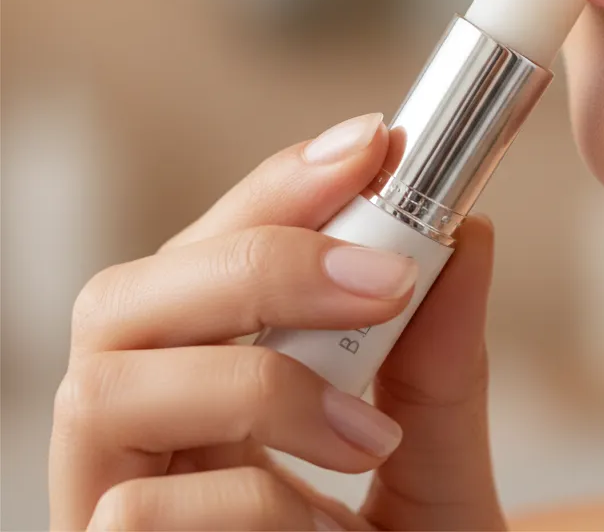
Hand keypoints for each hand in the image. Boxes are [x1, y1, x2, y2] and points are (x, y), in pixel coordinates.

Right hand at [48, 112, 505, 530]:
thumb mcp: (434, 468)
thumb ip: (441, 364)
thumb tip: (469, 235)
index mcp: (206, 371)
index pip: (208, 244)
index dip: (277, 183)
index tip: (372, 141)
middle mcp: (142, 426)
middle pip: (125, 293)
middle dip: (257, 256)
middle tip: (381, 271)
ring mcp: (109, 498)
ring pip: (101, 380)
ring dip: (252, 378)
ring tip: (366, 432)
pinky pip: (138, 509)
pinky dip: (251, 500)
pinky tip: (330, 527)